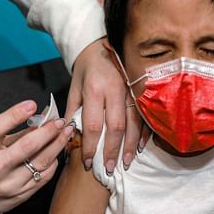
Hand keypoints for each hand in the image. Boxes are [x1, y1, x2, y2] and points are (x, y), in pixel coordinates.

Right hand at [0, 100, 73, 213]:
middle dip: (48, 131)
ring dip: (57, 144)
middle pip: (27, 146)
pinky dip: (53, 161)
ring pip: (41, 161)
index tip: (31, 104)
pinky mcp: (22, 195)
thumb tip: (41, 118)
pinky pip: (45, 176)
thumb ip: (15, 132)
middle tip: (60, 121)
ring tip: (66, 132)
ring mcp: (10, 184)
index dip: (14, 114)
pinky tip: (55, 152)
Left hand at [65, 39, 149, 173]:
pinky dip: (143, 133)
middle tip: (109, 169)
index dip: (90, 146)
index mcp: (94, 89)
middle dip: (112, 150)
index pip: (92, 124)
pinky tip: (139, 147)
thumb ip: (72, 113)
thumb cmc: (86, 69)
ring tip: (125, 163)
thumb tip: (68, 139)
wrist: (103, 45)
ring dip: (130, 145)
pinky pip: (145, 115)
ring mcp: (131, 90)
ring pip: (134, 123)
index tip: (87, 162)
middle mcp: (115, 90)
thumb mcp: (74, 88)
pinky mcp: (141, 90)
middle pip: (116, 126)